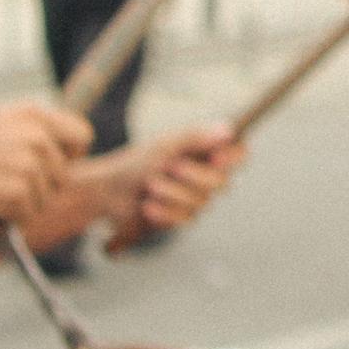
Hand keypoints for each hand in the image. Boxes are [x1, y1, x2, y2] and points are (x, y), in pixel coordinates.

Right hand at [0, 103, 87, 224]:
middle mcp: (37, 137)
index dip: (71, 155)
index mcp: (34, 116)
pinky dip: (3, 222)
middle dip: (37, 189)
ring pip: (44, 201)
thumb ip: (32, 135)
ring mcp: (29, 166)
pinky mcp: (17, 194)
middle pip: (62, 177)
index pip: (83, 135)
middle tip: (1, 188)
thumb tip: (67, 157)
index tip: (53, 167)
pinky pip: (24, 218)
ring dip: (17, 207)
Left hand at [130, 122, 245, 234]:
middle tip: (169, 167)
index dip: (234, 157)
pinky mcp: (182, 218)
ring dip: (172, 194)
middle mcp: (207, 176)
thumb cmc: (137, 163)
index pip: (239, 154)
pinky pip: (185, 219)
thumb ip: (196, 138)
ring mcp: (196, 199)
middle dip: (194, 177)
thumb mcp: (166, 146)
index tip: (216, 157)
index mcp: (207, 152)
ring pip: (201, 203)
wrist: (108, 192)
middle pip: (222, 182)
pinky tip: (148, 207)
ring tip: (150, 185)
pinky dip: (164, 212)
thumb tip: (229, 129)